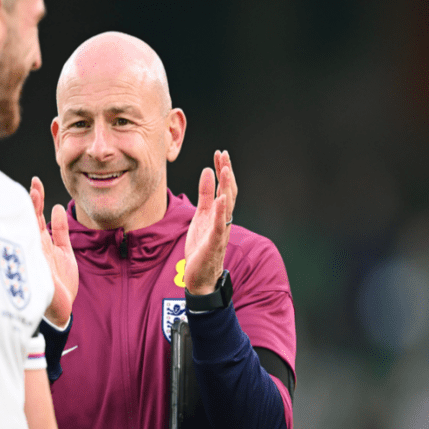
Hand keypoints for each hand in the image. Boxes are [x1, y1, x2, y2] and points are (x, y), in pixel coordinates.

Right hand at [30, 176, 77, 327]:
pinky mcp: (38, 269)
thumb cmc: (61, 283)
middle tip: (34, 184)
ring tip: (34, 193)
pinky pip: (36, 249)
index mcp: (41, 242)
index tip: (36, 181)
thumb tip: (58, 206)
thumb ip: (62, 230)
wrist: (62, 309)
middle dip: (32, 201)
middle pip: (30, 220)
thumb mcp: (65, 251)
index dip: (36, 198)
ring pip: (30, 230)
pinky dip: (37, 233)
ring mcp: (35, 257)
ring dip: (32, 212)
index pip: (36, 216)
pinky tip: (41, 218)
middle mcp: (35, 247)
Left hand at [184, 150, 237, 294]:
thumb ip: (205, 195)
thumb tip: (207, 171)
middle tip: (223, 154)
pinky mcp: (214, 242)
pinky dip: (221, 211)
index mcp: (219, 212)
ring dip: (227, 187)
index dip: (222, 169)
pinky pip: (219, 225)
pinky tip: (221, 198)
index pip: (224, 187)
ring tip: (225, 169)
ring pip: (227, 206)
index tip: (220, 153)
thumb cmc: (201, 245)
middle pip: (228, 192)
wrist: (200, 275)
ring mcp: (220, 230)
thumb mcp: (200, 215)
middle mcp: (224, 219)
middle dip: (226, 173)